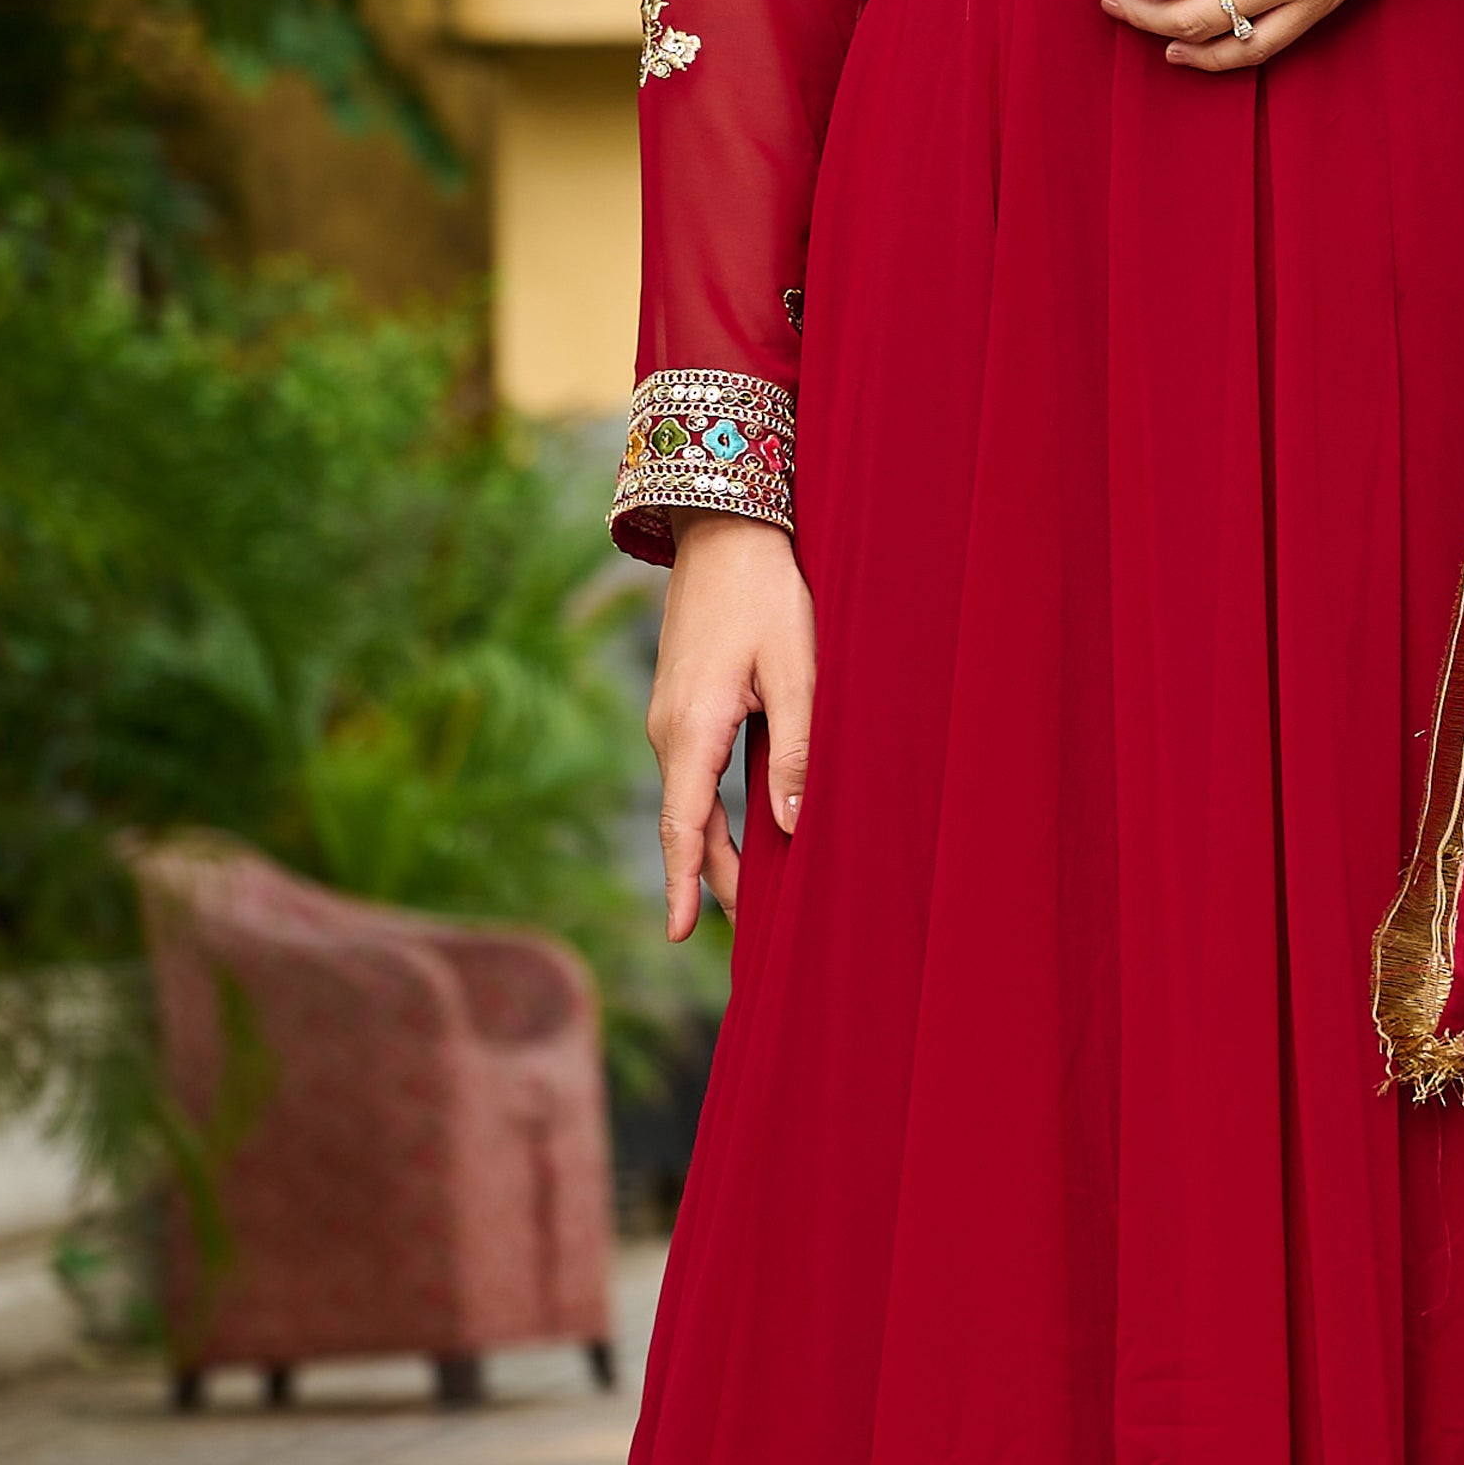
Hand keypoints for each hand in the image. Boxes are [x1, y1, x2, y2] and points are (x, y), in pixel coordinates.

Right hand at [650, 514, 812, 937]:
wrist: (724, 528)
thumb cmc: (767, 593)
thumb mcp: (796, 671)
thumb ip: (795, 749)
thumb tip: (793, 824)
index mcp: (692, 727)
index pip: (684, 825)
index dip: (684, 883)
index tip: (680, 936)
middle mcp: (667, 729)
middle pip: (688, 824)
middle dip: (712, 879)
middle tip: (749, 932)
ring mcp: (669, 716)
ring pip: (691, 800)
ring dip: (715, 847)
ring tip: (750, 894)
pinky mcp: (681, 703)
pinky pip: (693, 773)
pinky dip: (711, 812)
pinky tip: (738, 831)